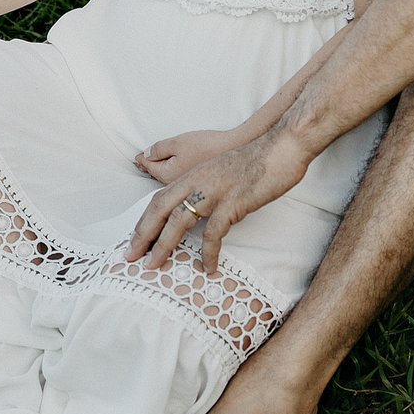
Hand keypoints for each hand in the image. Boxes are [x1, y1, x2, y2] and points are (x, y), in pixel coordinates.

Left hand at [126, 127, 311, 274]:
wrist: (283, 146)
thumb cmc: (259, 160)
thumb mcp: (223, 170)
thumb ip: (208, 187)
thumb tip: (203, 211)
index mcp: (195, 174)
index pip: (159, 198)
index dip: (144, 221)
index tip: (134, 240)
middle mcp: (198, 180)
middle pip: (159, 209)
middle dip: (142, 235)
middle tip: (130, 257)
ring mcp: (215, 190)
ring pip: (178, 220)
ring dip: (163, 245)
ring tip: (154, 266)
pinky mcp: (233, 201)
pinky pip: (214, 232)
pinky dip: (208, 252)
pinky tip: (207, 267)